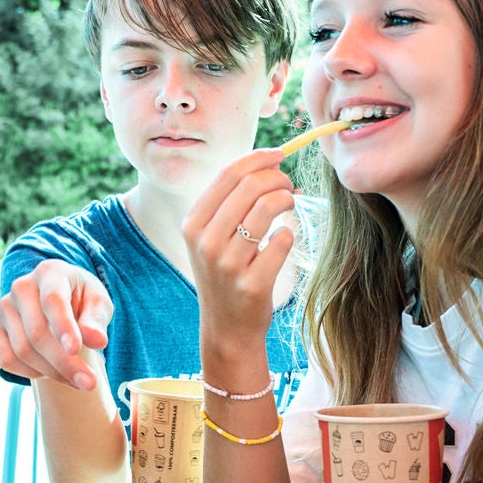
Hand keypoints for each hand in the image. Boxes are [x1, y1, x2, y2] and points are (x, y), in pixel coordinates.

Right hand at [0, 260, 112, 391]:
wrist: (60, 304)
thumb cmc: (82, 302)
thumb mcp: (99, 304)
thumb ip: (97, 320)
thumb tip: (97, 340)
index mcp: (50, 272)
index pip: (53, 300)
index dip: (63, 327)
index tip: (76, 350)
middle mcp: (21, 286)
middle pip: (36, 332)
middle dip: (64, 363)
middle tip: (89, 384)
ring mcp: (3, 307)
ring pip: (22, 350)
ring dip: (52, 372)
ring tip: (78, 380)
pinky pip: (7, 359)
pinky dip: (31, 373)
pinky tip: (52, 371)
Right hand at [183, 148, 297, 347]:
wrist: (227, 328)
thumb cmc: (225, 273)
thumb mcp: (211, 237)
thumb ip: (229, 202)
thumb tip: (265, 162)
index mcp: (193, 224)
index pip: (228, 174)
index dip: (258, 158)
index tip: (278, 155)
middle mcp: (206, 242)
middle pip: (250, 186)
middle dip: (277, 177)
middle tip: (288, 184)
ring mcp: (228, 264)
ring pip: (267, 208)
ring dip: (287, 198)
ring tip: (289, 204)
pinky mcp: (252, 283)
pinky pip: (282, 240)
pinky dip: (288, 234)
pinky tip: (283, 239)